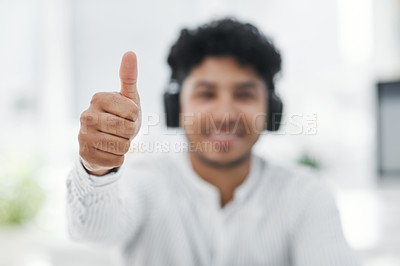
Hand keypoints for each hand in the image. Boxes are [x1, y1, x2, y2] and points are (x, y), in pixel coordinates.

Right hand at [78, 51, 140, 175]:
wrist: (104, 142)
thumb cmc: (121, 116)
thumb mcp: (128, 97)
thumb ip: (129, 77)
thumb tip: (130, 52)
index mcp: (98, 98)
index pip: (133, 112)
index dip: (136, 117)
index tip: (126, 116)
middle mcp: (86, 115)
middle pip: (128, 130)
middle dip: (131, 132)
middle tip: (121, 129)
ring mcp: (83, 135)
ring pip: (123, 146)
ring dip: (125, 145)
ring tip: (115, 139)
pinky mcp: (85, 154)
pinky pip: (117, 160)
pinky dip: (118, 158)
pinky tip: (108, 151)